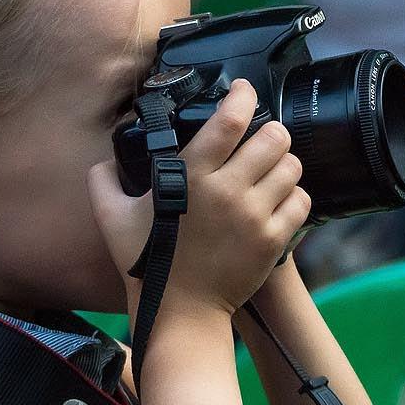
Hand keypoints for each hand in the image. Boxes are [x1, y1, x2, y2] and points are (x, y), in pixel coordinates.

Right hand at [87, 80, 310, 315]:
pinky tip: (279, 199)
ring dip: (284, 163)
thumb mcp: (111, 218)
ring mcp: (255, 216)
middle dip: (271, 131)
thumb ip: (103, 180)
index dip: (243, 95)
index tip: (243, 91)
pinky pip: (301, 201)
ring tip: (271, 169)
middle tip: (262, 138)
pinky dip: (294, 195)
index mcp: (192, 176)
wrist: (180, 313)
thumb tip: (103, 160)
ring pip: (292, 167)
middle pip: (274, 137)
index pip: (230, 119)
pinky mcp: (274, 240)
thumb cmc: (146, 264)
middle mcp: (228, 191)